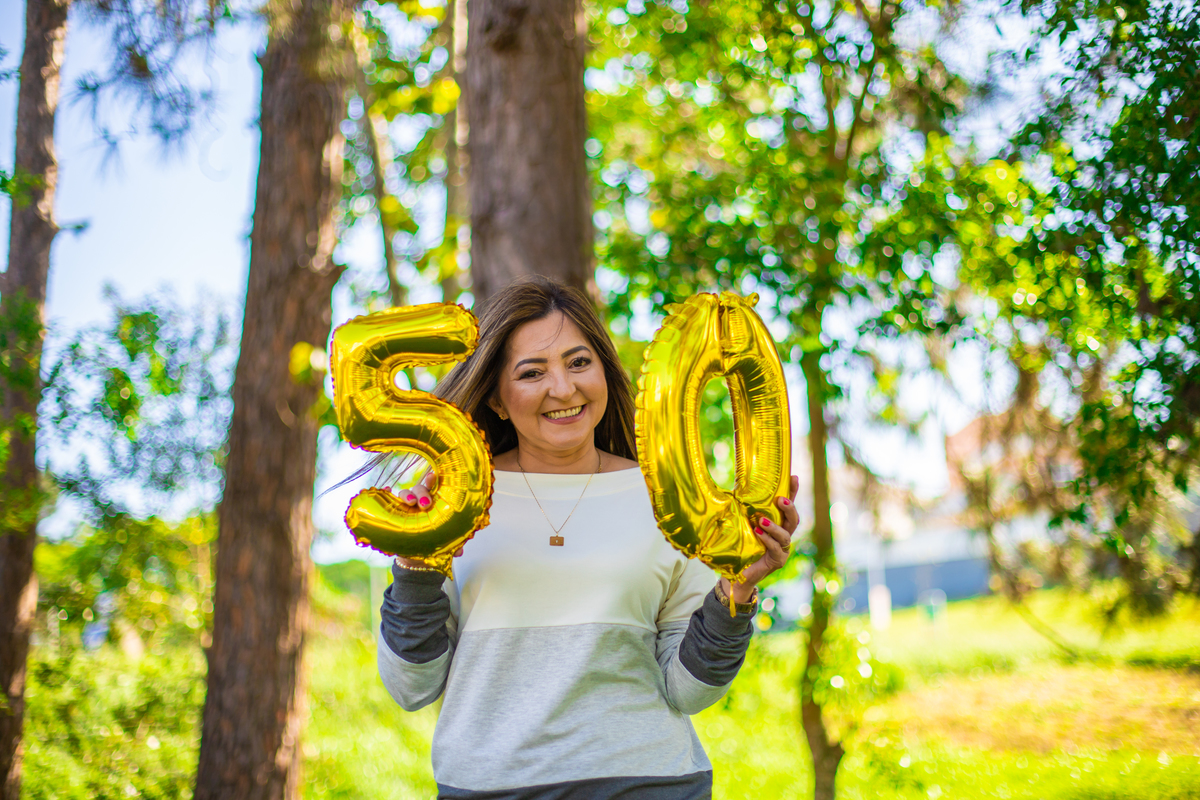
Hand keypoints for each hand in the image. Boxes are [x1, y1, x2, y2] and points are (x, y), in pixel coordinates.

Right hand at [394, 470, 472, 565]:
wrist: (417, 556)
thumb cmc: (433, 541)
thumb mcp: (444, 542)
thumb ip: (452, 544)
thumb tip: (459, 551)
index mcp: (435, 502)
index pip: (435, 487)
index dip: (433, 481)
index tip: (433, 477)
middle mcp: (420, 500)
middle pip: (420, 489)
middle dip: (422, 494)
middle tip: (425, 504)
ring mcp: (406, 506)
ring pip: (405, 493)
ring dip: (407, 495)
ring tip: (411, 502)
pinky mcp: (394, 512)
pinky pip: (388, 500)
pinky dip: (386, 493)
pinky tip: (387, 490)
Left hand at [720, 474, 799, 603]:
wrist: (736, 574)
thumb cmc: (739, 547)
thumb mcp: (741, 525)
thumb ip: (742, 510)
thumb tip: (733, 488)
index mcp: (777, 524)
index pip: (787, 506)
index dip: (792, 492)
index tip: (794, 477)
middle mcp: (783, 535)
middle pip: (794, 519)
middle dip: (789, 508)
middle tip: (780, 499)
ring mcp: (782, 549)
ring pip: (785, 535)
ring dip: (774, 526)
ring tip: (761, 520)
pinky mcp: (777, 561)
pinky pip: (776, 549)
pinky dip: (768, 540)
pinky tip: (758, 534)